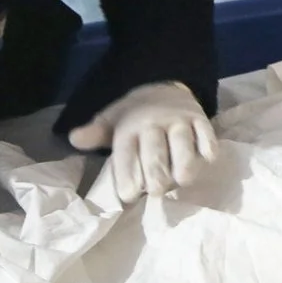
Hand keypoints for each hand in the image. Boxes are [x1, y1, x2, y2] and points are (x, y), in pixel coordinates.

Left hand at [69, 81, 215, 200]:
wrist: (164, 86)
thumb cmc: (135, 115)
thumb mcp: (111, 120)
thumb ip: (95, 134)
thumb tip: (74, 138)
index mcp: (129, 127)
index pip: (126, 154)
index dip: (127, 177)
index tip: (129, 196)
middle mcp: (154, 122)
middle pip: (155, 151)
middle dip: (156, 174)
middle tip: (157, 192)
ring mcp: (179, 121)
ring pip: (183, 144)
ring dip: (184, 165)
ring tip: (181, 182)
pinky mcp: (201, 120)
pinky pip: (207, 136)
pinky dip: (207, 149)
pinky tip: (205, 161)